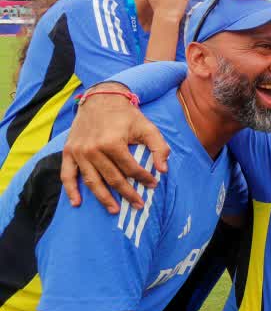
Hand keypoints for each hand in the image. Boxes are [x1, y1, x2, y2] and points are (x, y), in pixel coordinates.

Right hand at [61, 89, 169, 212]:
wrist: (101, 100)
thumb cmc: (127, 116)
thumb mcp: (148, 127)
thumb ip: (159, 147)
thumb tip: (163, 170)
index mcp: (112, 142)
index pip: (130, 168)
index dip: (144, 178)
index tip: (153, 185)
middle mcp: (93, 149)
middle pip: (112, 178)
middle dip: (128, 193)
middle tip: (139, 205)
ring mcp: (78, 152)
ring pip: (91, 181)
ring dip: (103, 198)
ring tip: (114, 210)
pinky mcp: (69, 152)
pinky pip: (67, 175)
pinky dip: (71, 190)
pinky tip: (77, 203)